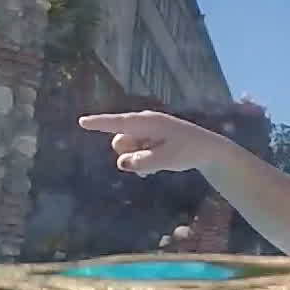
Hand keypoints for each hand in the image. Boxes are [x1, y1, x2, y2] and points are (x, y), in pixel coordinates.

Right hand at [77, 111, 242, 176]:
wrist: (207, 150)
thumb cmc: (188, 151)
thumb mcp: (166, 160)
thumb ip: (142, 161)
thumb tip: (122, 162)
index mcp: (148, 123)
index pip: (119, 123)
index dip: (99, 124)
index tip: (82, 122)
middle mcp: (143, 125)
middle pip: (119, 143)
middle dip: (127, 156)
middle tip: (150, 162)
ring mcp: (145, 133)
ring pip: (126, 151)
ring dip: (135, 161)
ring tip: (157, 165)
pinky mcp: (148, 141)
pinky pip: (134, 154)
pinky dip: (141, 162)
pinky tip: (156, 166)